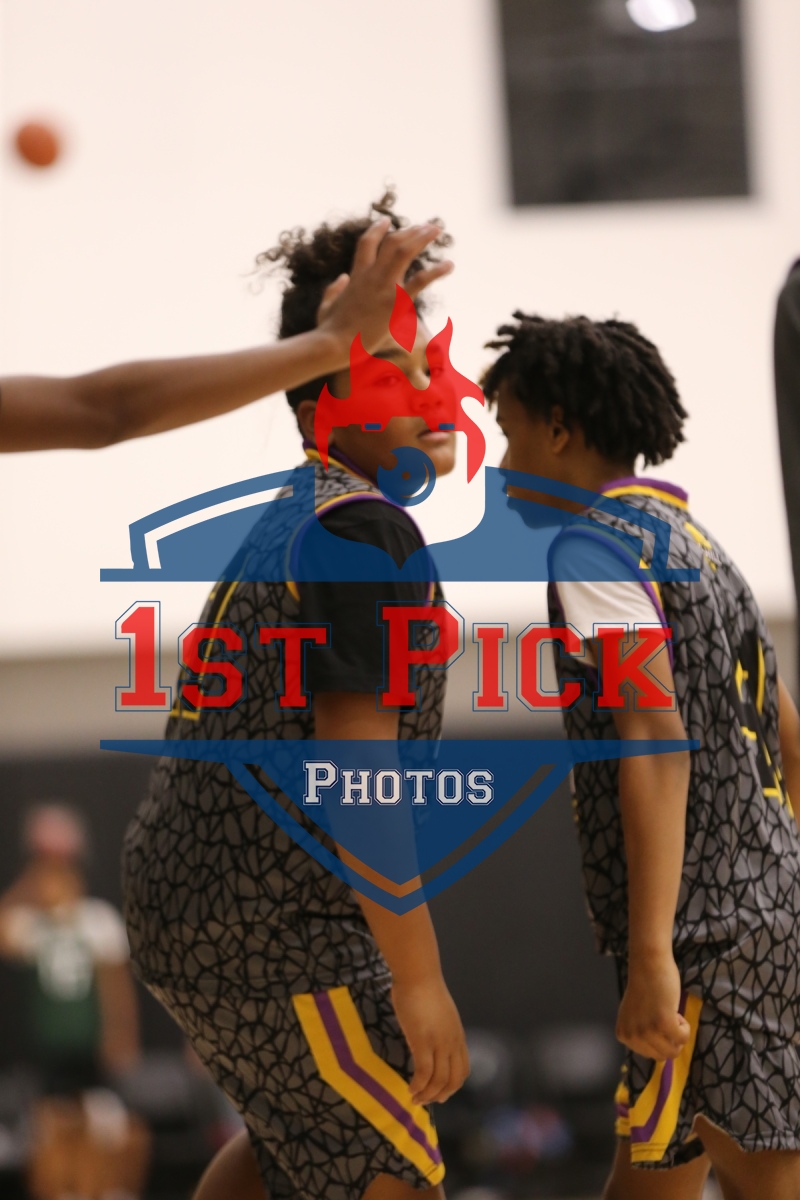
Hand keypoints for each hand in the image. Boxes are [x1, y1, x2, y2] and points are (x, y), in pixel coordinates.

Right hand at [316, 218, 452, 355]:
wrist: (333, 344)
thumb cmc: (328, 330)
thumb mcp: (326, 305)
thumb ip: (333, 289)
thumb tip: (342, 278)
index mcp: (356, 276)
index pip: (367, 243)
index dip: (377, 229)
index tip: (387, 221)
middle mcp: (371, 275)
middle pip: (392, 242)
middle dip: (410, 230)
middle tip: (426, 226)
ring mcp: (384, 287)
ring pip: (405, 251)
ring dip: (422, 237)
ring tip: (437, 229)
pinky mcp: (396, 302)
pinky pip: (420, 281)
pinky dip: (436, 271)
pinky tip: (450, 265)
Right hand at [391, 975, 468, 1104]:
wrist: (418, 975)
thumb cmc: (424, 988)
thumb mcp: (440, 1013)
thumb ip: (439, 1029)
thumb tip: (429, 1039)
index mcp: (457, 1035)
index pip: (463, 1069)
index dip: (453, 1086)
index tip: (440, 1093)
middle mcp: (452, 1042)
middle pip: (454, 1079)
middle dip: (441, 1095)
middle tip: (426, 1100)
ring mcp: (439, 1042)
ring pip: (439, 1080)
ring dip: (427, 1094)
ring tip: (414, 1098)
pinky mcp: (422, 1041)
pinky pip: (423, 1072)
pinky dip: (418, 1085)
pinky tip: (410, 1088)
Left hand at [616, 954, 690, 1060]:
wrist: (648, 964)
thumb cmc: (645, 986)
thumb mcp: (636, 1016)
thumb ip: (642, 1035)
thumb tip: (659, 1056)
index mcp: (623, 1035)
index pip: (649, 1055)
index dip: (659, 1038)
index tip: (654, 1018)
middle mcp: (632, 1036)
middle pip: (662, 1056)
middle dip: (670, 1039)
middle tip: (665, 1015)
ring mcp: (647, 1031)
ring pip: (673, 1051)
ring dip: (678, 1034)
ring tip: (670, 1013)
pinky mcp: (663, 1023)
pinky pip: (683, 1039)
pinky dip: (685, 1027)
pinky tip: (676, 1011)